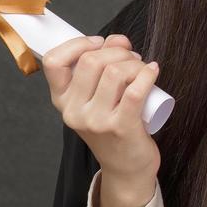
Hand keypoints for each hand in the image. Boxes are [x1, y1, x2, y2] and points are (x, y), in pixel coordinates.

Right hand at [41, 33, 160, 182]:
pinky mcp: (121, 128)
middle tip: (131, 58)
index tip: (99, 43)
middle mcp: (74, 111)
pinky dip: (147, 74)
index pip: (53, 62)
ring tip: (141, 68)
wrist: (126, 166)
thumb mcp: (96, 98)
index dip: (78, 44)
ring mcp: (96, 121)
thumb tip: (116, 39)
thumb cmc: (112, 124)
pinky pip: (135, 90)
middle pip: (90, 61)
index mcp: (62, 100)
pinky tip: (153, 71)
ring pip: (114, 72)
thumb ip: (100, 65)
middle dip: (116, 50)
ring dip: (134, 62)